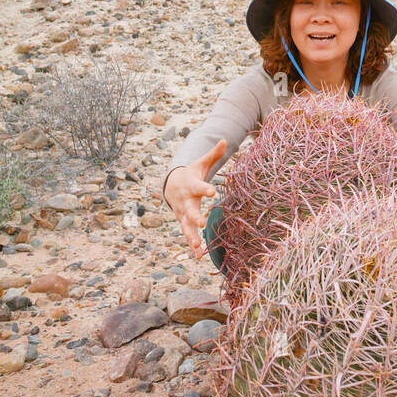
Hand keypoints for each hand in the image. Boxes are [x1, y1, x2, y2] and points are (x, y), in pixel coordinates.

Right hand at [163, 139, 226, 259]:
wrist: (171, 184)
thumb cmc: (191, 173)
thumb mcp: (201, 163)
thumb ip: (213, 154)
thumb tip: (225, 139)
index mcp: (191, 185)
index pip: (198, 186)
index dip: (205, 188)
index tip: (213, 191)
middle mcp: (185, 201)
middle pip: (189, 210)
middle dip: (194, 217)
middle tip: (201, 223)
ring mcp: (182, 213)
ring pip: (185, 226)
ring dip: (191, 237)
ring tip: (197, 248)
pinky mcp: (183, 222)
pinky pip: (187, 234)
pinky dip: (192, 245)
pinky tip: (198, 257)